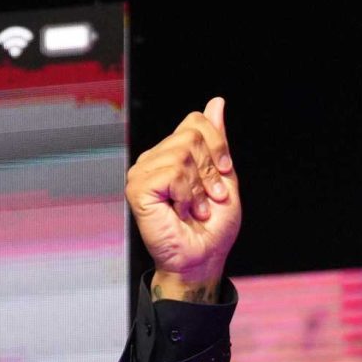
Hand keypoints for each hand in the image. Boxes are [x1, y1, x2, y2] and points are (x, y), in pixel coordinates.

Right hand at [128, 97, 240, 300]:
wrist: (202, 259)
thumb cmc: (211, 229)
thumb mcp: (223, 179)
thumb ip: (218, 142)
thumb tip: (216, 102)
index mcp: (174, 154)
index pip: (196, 122)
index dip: (217, 146)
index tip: (223, 176)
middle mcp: (155, 159)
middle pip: (191, 135)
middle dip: (210, 171)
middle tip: (210, 199)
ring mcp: (143, 172)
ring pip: (182, 153)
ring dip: (199, 187)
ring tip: (196, 208)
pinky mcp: (137, 187)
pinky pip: (171, 172)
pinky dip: (187, 194)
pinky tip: (183, 211)